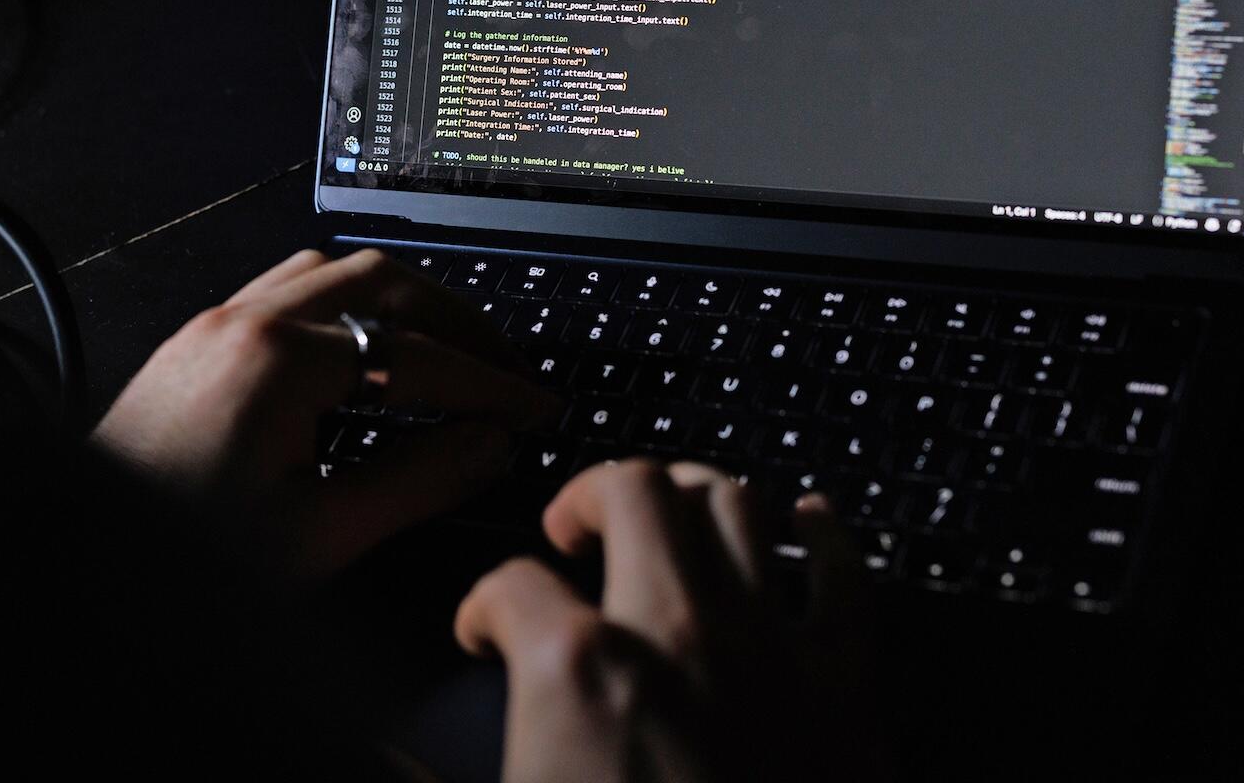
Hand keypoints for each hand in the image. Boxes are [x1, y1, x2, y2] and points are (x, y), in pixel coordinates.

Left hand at [90, 248, 560, 578]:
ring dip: (403, 301)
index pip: (419, 356)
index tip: (535, 406)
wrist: (84, 561)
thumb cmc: (183, 554)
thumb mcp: (320, 532)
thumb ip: (418, 480)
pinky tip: (366, 346)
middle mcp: (246, 322)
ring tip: (450, 348)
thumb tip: (489, 444)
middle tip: (507, 366)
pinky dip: (348, 304)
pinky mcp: (197, 341)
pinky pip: (289, 288)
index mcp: (280, 361)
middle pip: (384, 282)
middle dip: (458, 321)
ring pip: (334, 270)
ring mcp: (216, 323)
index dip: (490, 384)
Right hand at [455, 460, 891, 782]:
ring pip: (735, 501)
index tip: (484, 627)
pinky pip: (842, 570)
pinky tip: (807, 519)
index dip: (481, 604)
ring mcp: (771, 647)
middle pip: (630, 488)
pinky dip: (822, 531)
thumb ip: (435, 767)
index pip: (506, 586)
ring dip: (691, 491)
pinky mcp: (848, 685)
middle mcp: (676, 630)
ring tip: (668, 509)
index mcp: (577, 672)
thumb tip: (395, 754)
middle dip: (588, 495)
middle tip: (570, 528)